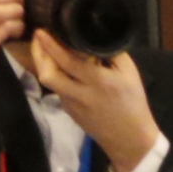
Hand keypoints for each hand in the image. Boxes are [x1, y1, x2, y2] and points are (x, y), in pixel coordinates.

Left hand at [27, 31, 161, 171]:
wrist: (130, 139)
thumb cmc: (134, 104)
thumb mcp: (131, 75)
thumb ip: (112, 54)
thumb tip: (94, 37)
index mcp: (99, 82)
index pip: (68, 61)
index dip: (51, 45)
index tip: (42, 31)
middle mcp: (81, 93)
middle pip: (48, 73)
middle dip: (39, 54)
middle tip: (38, 39)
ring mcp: (71, 104)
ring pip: (49, 81)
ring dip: (44, 64)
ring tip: (46, 51)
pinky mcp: (68, 111)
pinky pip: (58, 89)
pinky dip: (56, 76)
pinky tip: (61, 69)